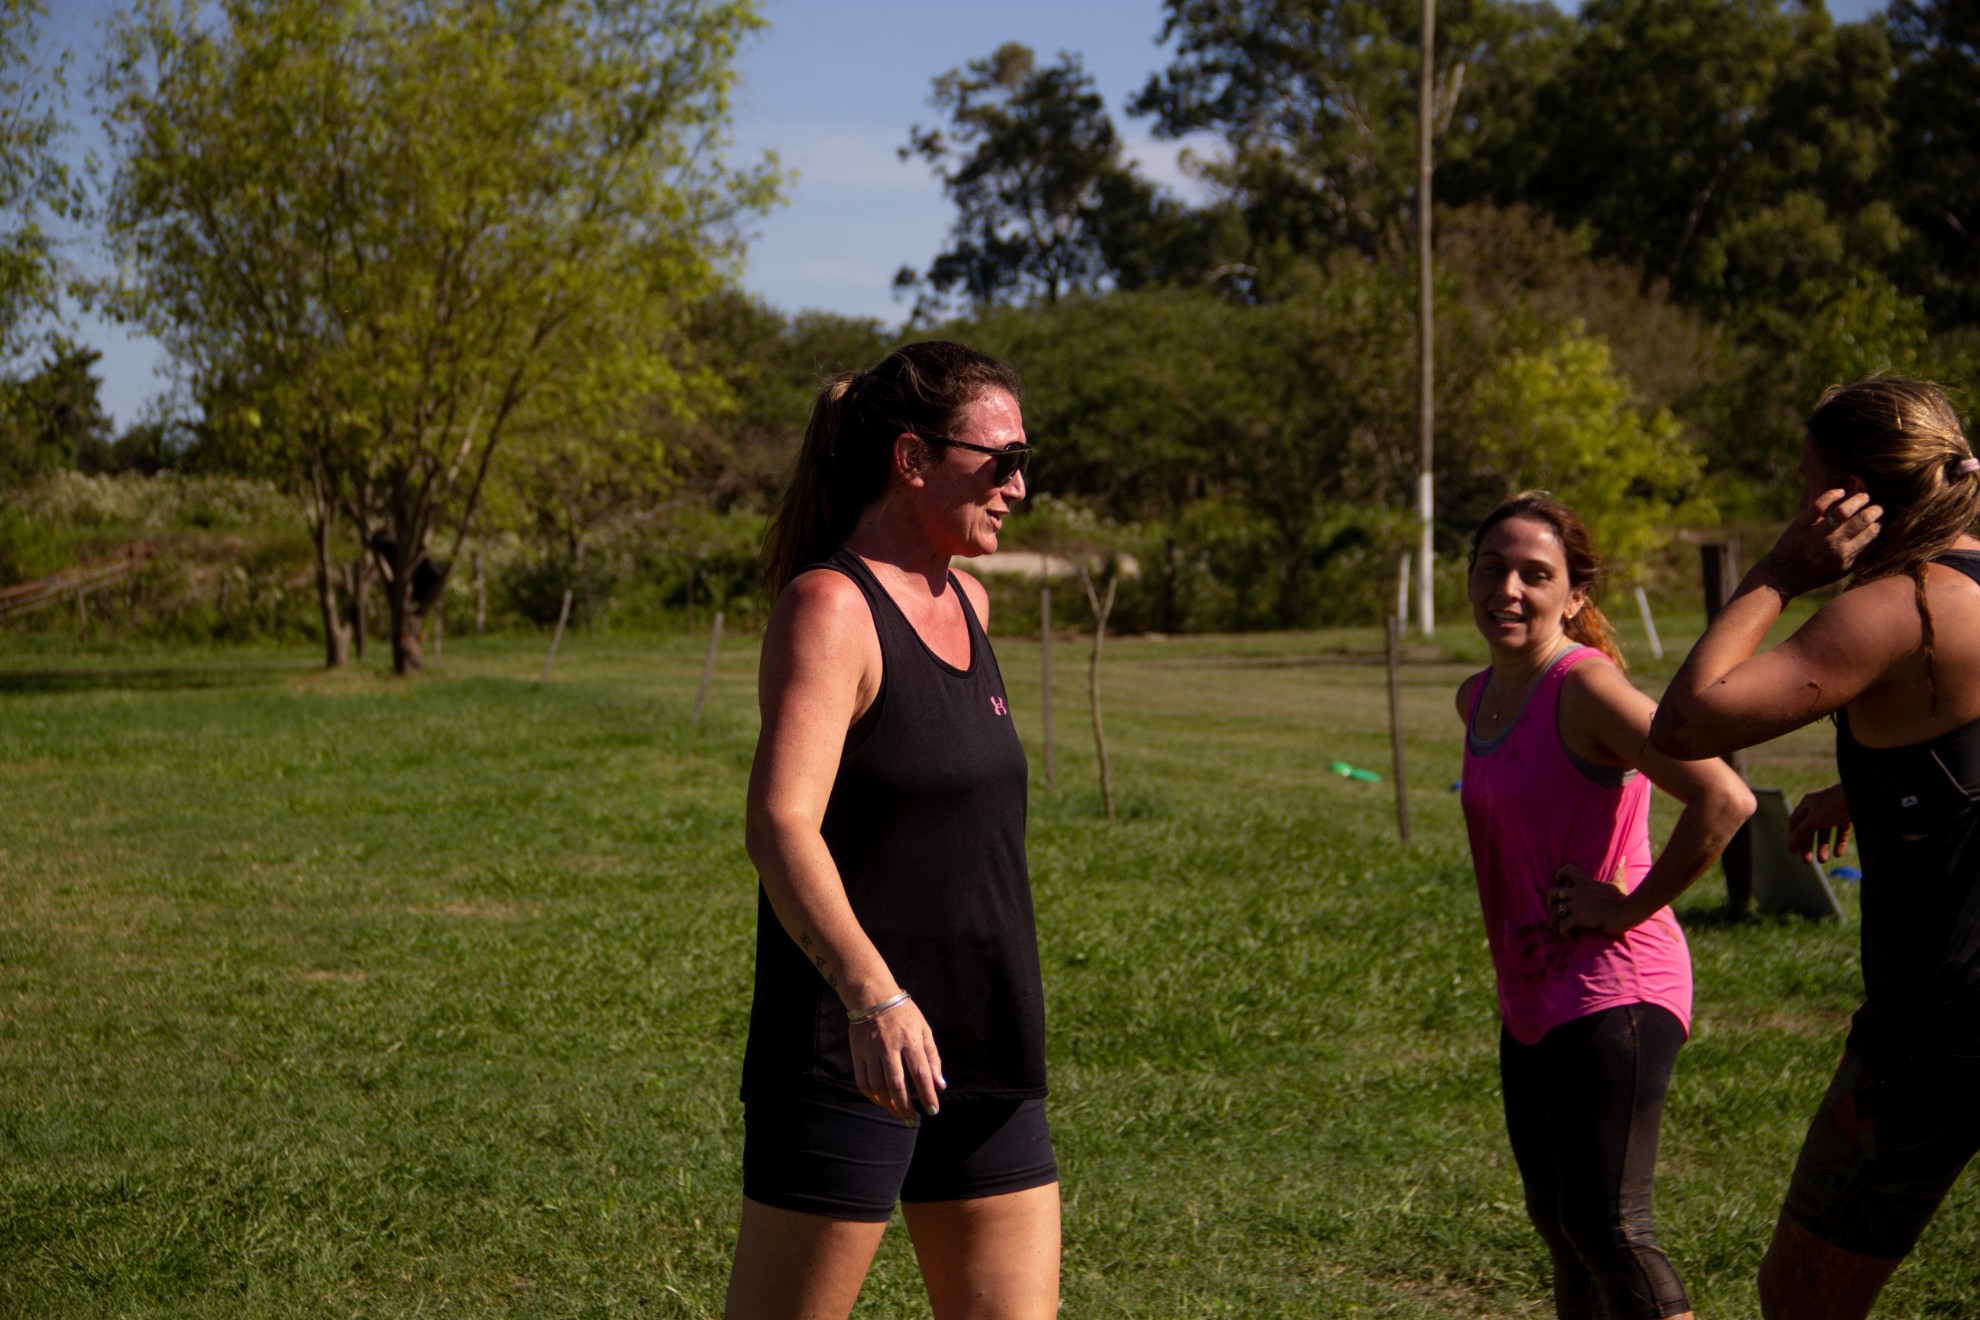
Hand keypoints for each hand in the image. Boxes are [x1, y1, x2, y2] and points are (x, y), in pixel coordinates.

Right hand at [849, 995, 944, 1123]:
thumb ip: (933, 1058)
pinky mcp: (857, 1053)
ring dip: (889, 1104)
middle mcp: (889, 1046)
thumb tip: (940, 1085)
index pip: (921, 1073)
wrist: (872, 996)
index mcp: (910, 1039)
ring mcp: (871, 1050)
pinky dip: (872, 1096)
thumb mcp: (924, 1030)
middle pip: (897, 1084)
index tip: (932, 1111)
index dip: (928, 1094)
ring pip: (878, 1086)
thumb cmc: (903, 1014)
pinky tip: (882, 1102)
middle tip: (912, 1120)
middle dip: (906, 1107)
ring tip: (899, 1113)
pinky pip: (863, 1081)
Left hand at [1548, 861, 1636, 935]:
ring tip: (1560, 929)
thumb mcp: (1618, 882)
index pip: (1567, 870)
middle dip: (1549, 903)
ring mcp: (1577, 905)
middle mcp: (1578, 892)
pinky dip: (1564, 932)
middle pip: (1551, 892)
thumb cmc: (1624, 899)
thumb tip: (1624, 858)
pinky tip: (1572, 936)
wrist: (1628, 911)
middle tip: (1556, 912)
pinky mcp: (1579, 918)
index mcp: (1586, 883)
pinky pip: (1563, 924)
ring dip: (1554, 921)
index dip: (1559, 876)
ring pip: (1553, 910)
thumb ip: (1618, 871)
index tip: (1561, 884)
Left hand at [1761, 486, 1882, 596]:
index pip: (1872, 533)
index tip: (1881, 518)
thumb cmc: (1815, 574)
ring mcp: (1817, 533)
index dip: (1880, 523)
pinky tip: (1841, 491)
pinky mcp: (1801, 524)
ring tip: (1864, 496)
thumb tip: (1878, 537)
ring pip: (1843, 511)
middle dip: (1875, 510)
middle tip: (1878, 506)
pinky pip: (1818, 505)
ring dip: (1858, 499)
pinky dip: (1832, 495)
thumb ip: (1860, 556)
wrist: (1783, 575)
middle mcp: (1833, 544)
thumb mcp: (1841, 571)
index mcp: (1845, 556)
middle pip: (1862, 520)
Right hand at [1787, 784, 1852, 862]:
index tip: (1792, 852)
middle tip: (1807, 861)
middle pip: (1809, 828)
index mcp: (1807, 804)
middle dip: (1808, 845)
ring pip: (1825, 831)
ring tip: (1823, 860)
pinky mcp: (1846, 815)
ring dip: (1822, 846)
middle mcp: (1819, 807)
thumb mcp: (1815, 819)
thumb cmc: (1834, 804)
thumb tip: (1791, 840)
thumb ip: (1802, 830)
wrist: (1860, 795)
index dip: (1793, 837)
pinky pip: (1840, 831)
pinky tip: (1838, 854)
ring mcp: (1833, 811)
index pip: (1795, 822)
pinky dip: (1838, 842)